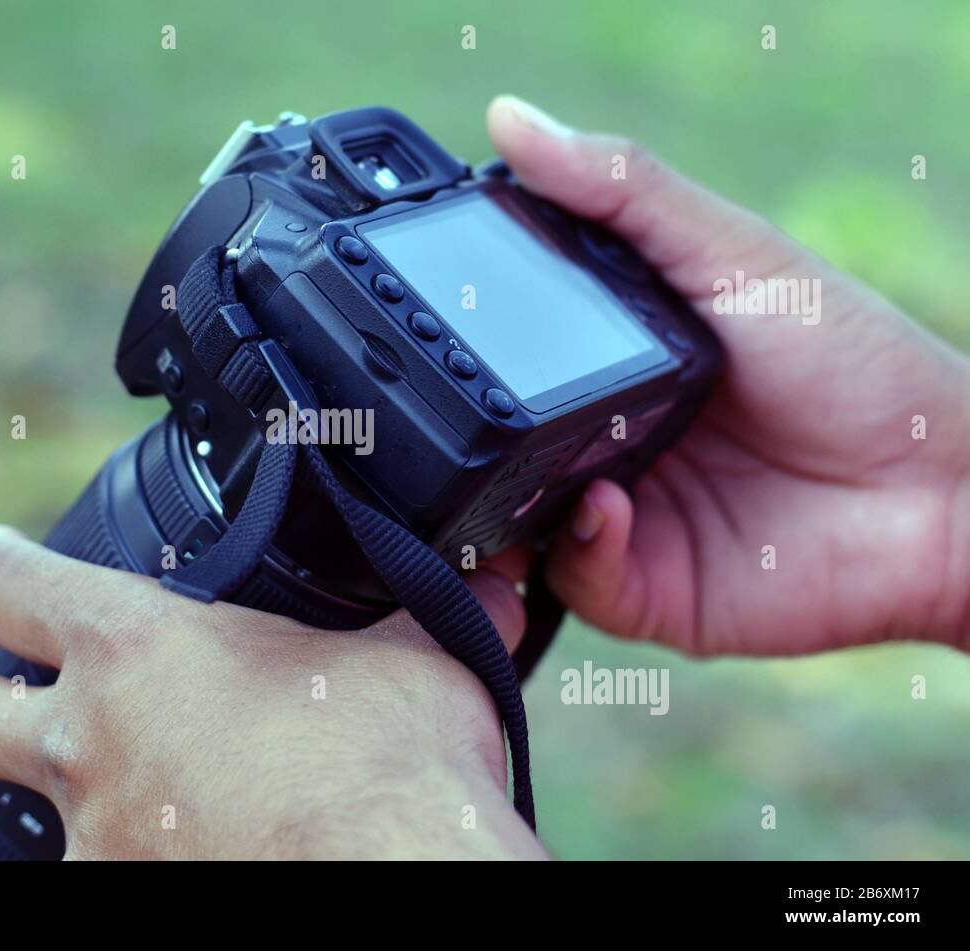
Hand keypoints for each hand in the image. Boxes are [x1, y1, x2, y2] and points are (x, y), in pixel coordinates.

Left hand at [0, 527, 545, 859]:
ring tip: (107, 786)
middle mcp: (88, 744)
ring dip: (57, 788)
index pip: (12, 582)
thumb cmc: (390, 766)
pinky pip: (104, 867)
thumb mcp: (415, 660)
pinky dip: (132, 850)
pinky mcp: (120, 899)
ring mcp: (95, 837)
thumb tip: (496, 580)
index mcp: (135, 650)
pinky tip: (187, 843)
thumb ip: (430, 609)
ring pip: (30, 806)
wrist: (389, 880)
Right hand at [488, 95, 969, 656]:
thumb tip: (508, 118)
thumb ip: (623, 193)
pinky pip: (576, 580)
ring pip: (514, 526)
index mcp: (609, 365)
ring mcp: (618, 520)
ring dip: (499, 508)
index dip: (464, 345)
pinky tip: (606, 507)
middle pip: (494, 447)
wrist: (942, 490)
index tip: (425, 318)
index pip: (506, 357)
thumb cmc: (851, 360)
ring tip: (509, 473)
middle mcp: (601, 443)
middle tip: (439, 412)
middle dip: (463, 441)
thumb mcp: (728, 253)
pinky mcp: (645, 591)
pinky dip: (578, 548)